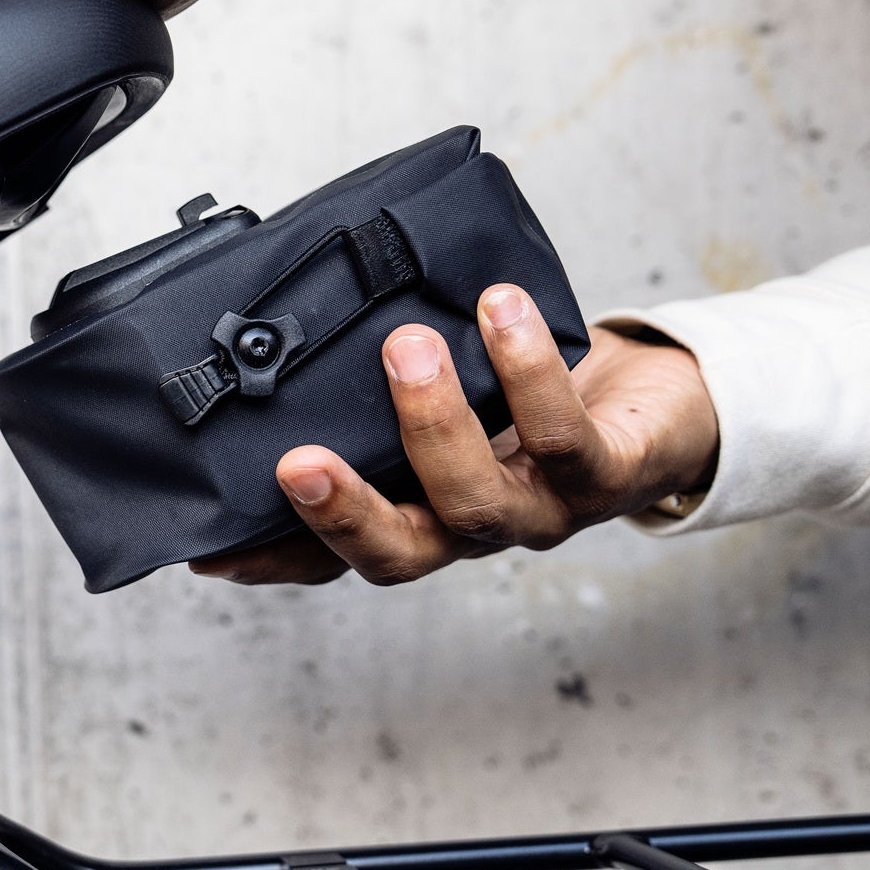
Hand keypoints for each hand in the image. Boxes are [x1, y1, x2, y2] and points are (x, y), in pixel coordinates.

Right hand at [190, 286, 719, 585]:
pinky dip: (529, 370)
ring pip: (477, 501)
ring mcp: (538, 510)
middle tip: (299, 463)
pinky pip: (562, 434)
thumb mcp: (443, 395)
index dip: (271, 560)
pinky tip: (501, 308)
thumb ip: (371, 392)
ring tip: (408, 346)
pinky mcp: (606, 473)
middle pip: (398, 554)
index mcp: (420, 514)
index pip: (333, 554)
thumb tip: (279, 349)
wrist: (661, 409)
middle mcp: (470, 528)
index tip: (209, 548)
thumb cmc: (533, 400)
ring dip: (435, 424)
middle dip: (345, 513)